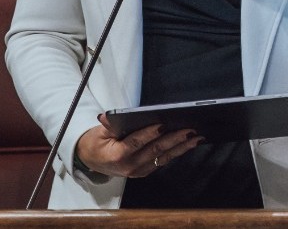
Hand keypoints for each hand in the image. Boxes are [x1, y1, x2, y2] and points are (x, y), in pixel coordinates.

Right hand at [75, 114, 199, 177]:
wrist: (91, 161)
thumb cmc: (96, 143)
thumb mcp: (99, 132)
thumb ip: (108, 125)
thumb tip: (110, 116)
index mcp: (118, 155)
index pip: (136, 142)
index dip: (150, 134)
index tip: (163, 124)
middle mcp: (131, 166)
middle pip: (156, 150)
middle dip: (175, 139)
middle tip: (190, 130)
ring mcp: (139, 171)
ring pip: (163, 158)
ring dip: (181, 147)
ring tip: (196, 137)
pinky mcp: (145, 171)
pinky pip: (162, 161)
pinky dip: (176, 152)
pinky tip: (188, 144)